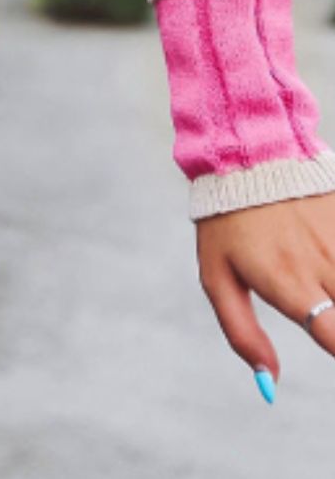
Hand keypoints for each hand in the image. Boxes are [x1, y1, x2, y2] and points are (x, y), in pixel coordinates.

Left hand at [196, 191, 334, 391]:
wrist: (247, 154)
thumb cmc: (227, 223)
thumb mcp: (217, 277)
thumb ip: (241, 334)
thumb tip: (267, 386)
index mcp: (289, 283)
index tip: (333, 345)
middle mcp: (323, 264)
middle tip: (326, 320)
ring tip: (326, 294)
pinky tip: (333, 266)